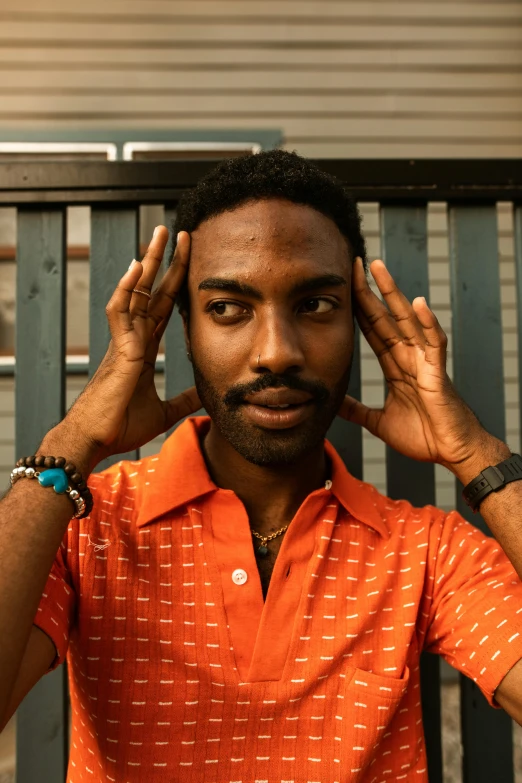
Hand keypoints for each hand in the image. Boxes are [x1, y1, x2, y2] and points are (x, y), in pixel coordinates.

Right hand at [52, 227, 200, 469]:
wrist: (98, 440)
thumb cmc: (121, 425)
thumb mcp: (164, 410)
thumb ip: (183, 399)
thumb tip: (205, 396)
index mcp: (144, 346)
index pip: (162, 305)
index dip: (174, 282)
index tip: (187, 260)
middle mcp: (134, 337)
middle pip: (150, 289)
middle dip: (163, 260)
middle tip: (176, 232)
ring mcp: (124, 340)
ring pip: (134, 291)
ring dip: (147, 262)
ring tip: (158, 235)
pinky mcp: (119, 350)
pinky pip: (119, 312)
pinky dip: (125, 288)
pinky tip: (136, 267)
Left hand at [339, 257, 488, 471]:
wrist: (451, 452)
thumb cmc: (424, 436)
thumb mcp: (379, 422)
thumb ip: (358, 410)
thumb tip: (334, 404)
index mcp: (395, 366)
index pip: (373, 330)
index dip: (359, 308)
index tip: (344, 286)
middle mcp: (409, 357)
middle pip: (386, 317)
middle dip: (371, 291)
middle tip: (356, 264)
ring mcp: (425, 361)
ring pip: (408, 320)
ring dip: (394, 294)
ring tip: (380, 270)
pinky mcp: (438, 372)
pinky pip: (434, 343)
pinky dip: (427, 323)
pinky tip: (418, 304)